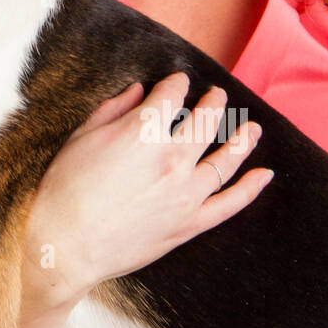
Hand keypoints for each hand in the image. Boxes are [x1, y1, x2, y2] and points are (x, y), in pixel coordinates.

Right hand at [17, 74, 271, 327]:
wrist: (66, 247)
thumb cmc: (64, 190)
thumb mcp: (81, 139)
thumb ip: (113, 110)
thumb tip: (137, 91)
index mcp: (143, 132)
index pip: (171, 95)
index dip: (176, 83)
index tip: (178, 80)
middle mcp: (172, 158)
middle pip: (204, 121)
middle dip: (213, 103)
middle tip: (218, 95)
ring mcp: (186, 192)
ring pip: (225, 159)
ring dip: (242, 139)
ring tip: (253, 127)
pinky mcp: (189, 223)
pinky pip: (229, 203)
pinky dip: (249, 188)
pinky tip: (263, 174)